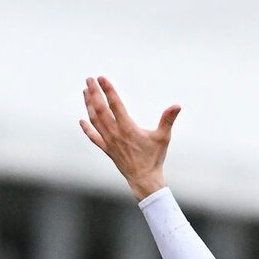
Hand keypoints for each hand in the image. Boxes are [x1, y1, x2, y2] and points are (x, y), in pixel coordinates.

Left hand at [79, 75, 180, 201]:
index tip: (101, 78)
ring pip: (95, 120)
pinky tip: (81, 120)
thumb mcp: (163, 138)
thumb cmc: (154, 158)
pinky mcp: (107, 150)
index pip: (115, 104)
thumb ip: (168, 120)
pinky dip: (87, 129)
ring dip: (89, 105)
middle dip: (94, 93)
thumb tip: (177, 106)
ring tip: (85, 92)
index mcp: (128, 128)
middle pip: (100, 109)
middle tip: (89, 79)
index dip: (108, 90)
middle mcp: (115, 133)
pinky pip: (94, 137)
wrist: (144, 180)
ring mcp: (109, 142)